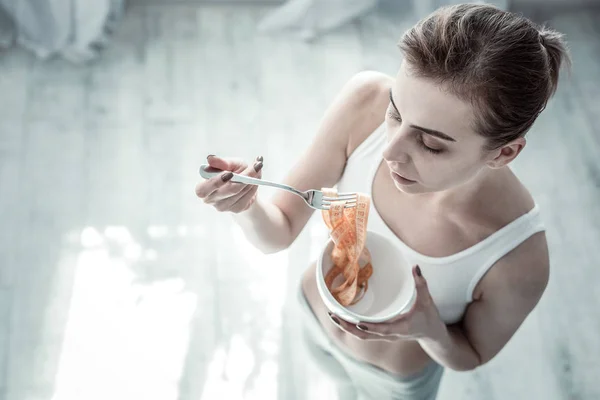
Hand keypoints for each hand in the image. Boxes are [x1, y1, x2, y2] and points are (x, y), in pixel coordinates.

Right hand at [195, 154, 262, 213]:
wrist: (244, 184)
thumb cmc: (233, 172)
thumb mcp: (229, 163)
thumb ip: (221, 162)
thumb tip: (210, 158)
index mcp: (202, 188)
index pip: (203, 189)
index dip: (216, 181)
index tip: (229, 173)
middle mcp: (210, 199)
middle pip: (227, 191)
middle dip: (241, 178)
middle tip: (253, 168)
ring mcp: (223, 206)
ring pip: (240, 192)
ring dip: (250, 179)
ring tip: (256, 168)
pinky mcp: (236, 209)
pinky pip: (247, 197)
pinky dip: (253, 187)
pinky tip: (254, 180)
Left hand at [328, 266, 445, 341]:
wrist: (431, 334)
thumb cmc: (429, 317)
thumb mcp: (427, 300)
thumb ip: (421, 284)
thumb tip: (415, 267)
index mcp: (401, 328)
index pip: (383, 330)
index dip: (371, 328)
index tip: (358, 323)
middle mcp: (389, 334)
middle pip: (364, 335)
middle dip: (348, 327)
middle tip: (333, 315)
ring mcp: (384, 335)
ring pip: (361, 335)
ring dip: (346, 327)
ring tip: (332, 315)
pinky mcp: (381, 333)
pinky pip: (363, 332)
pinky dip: (351, 326)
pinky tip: (342, 316)